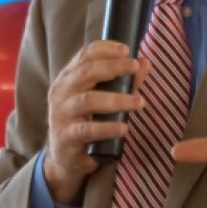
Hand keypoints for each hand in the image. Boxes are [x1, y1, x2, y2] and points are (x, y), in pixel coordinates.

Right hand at [43, 41, 150, 204]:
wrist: (64, 159)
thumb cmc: (86, 122)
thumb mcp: (102, 99)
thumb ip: (123, 82)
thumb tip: (146, 63)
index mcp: (68, 78)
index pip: (84, 55)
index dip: (105, 49)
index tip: (127, 49)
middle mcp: (61, 92)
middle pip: (85, 72)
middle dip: (113, 67)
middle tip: (136, 67)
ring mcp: (61, 115)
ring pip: (88, 100)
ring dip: (117, 99)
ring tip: (139, 102)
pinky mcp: (66, 137)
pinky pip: (88, 130)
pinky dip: (108, 127)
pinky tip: (124, 128)